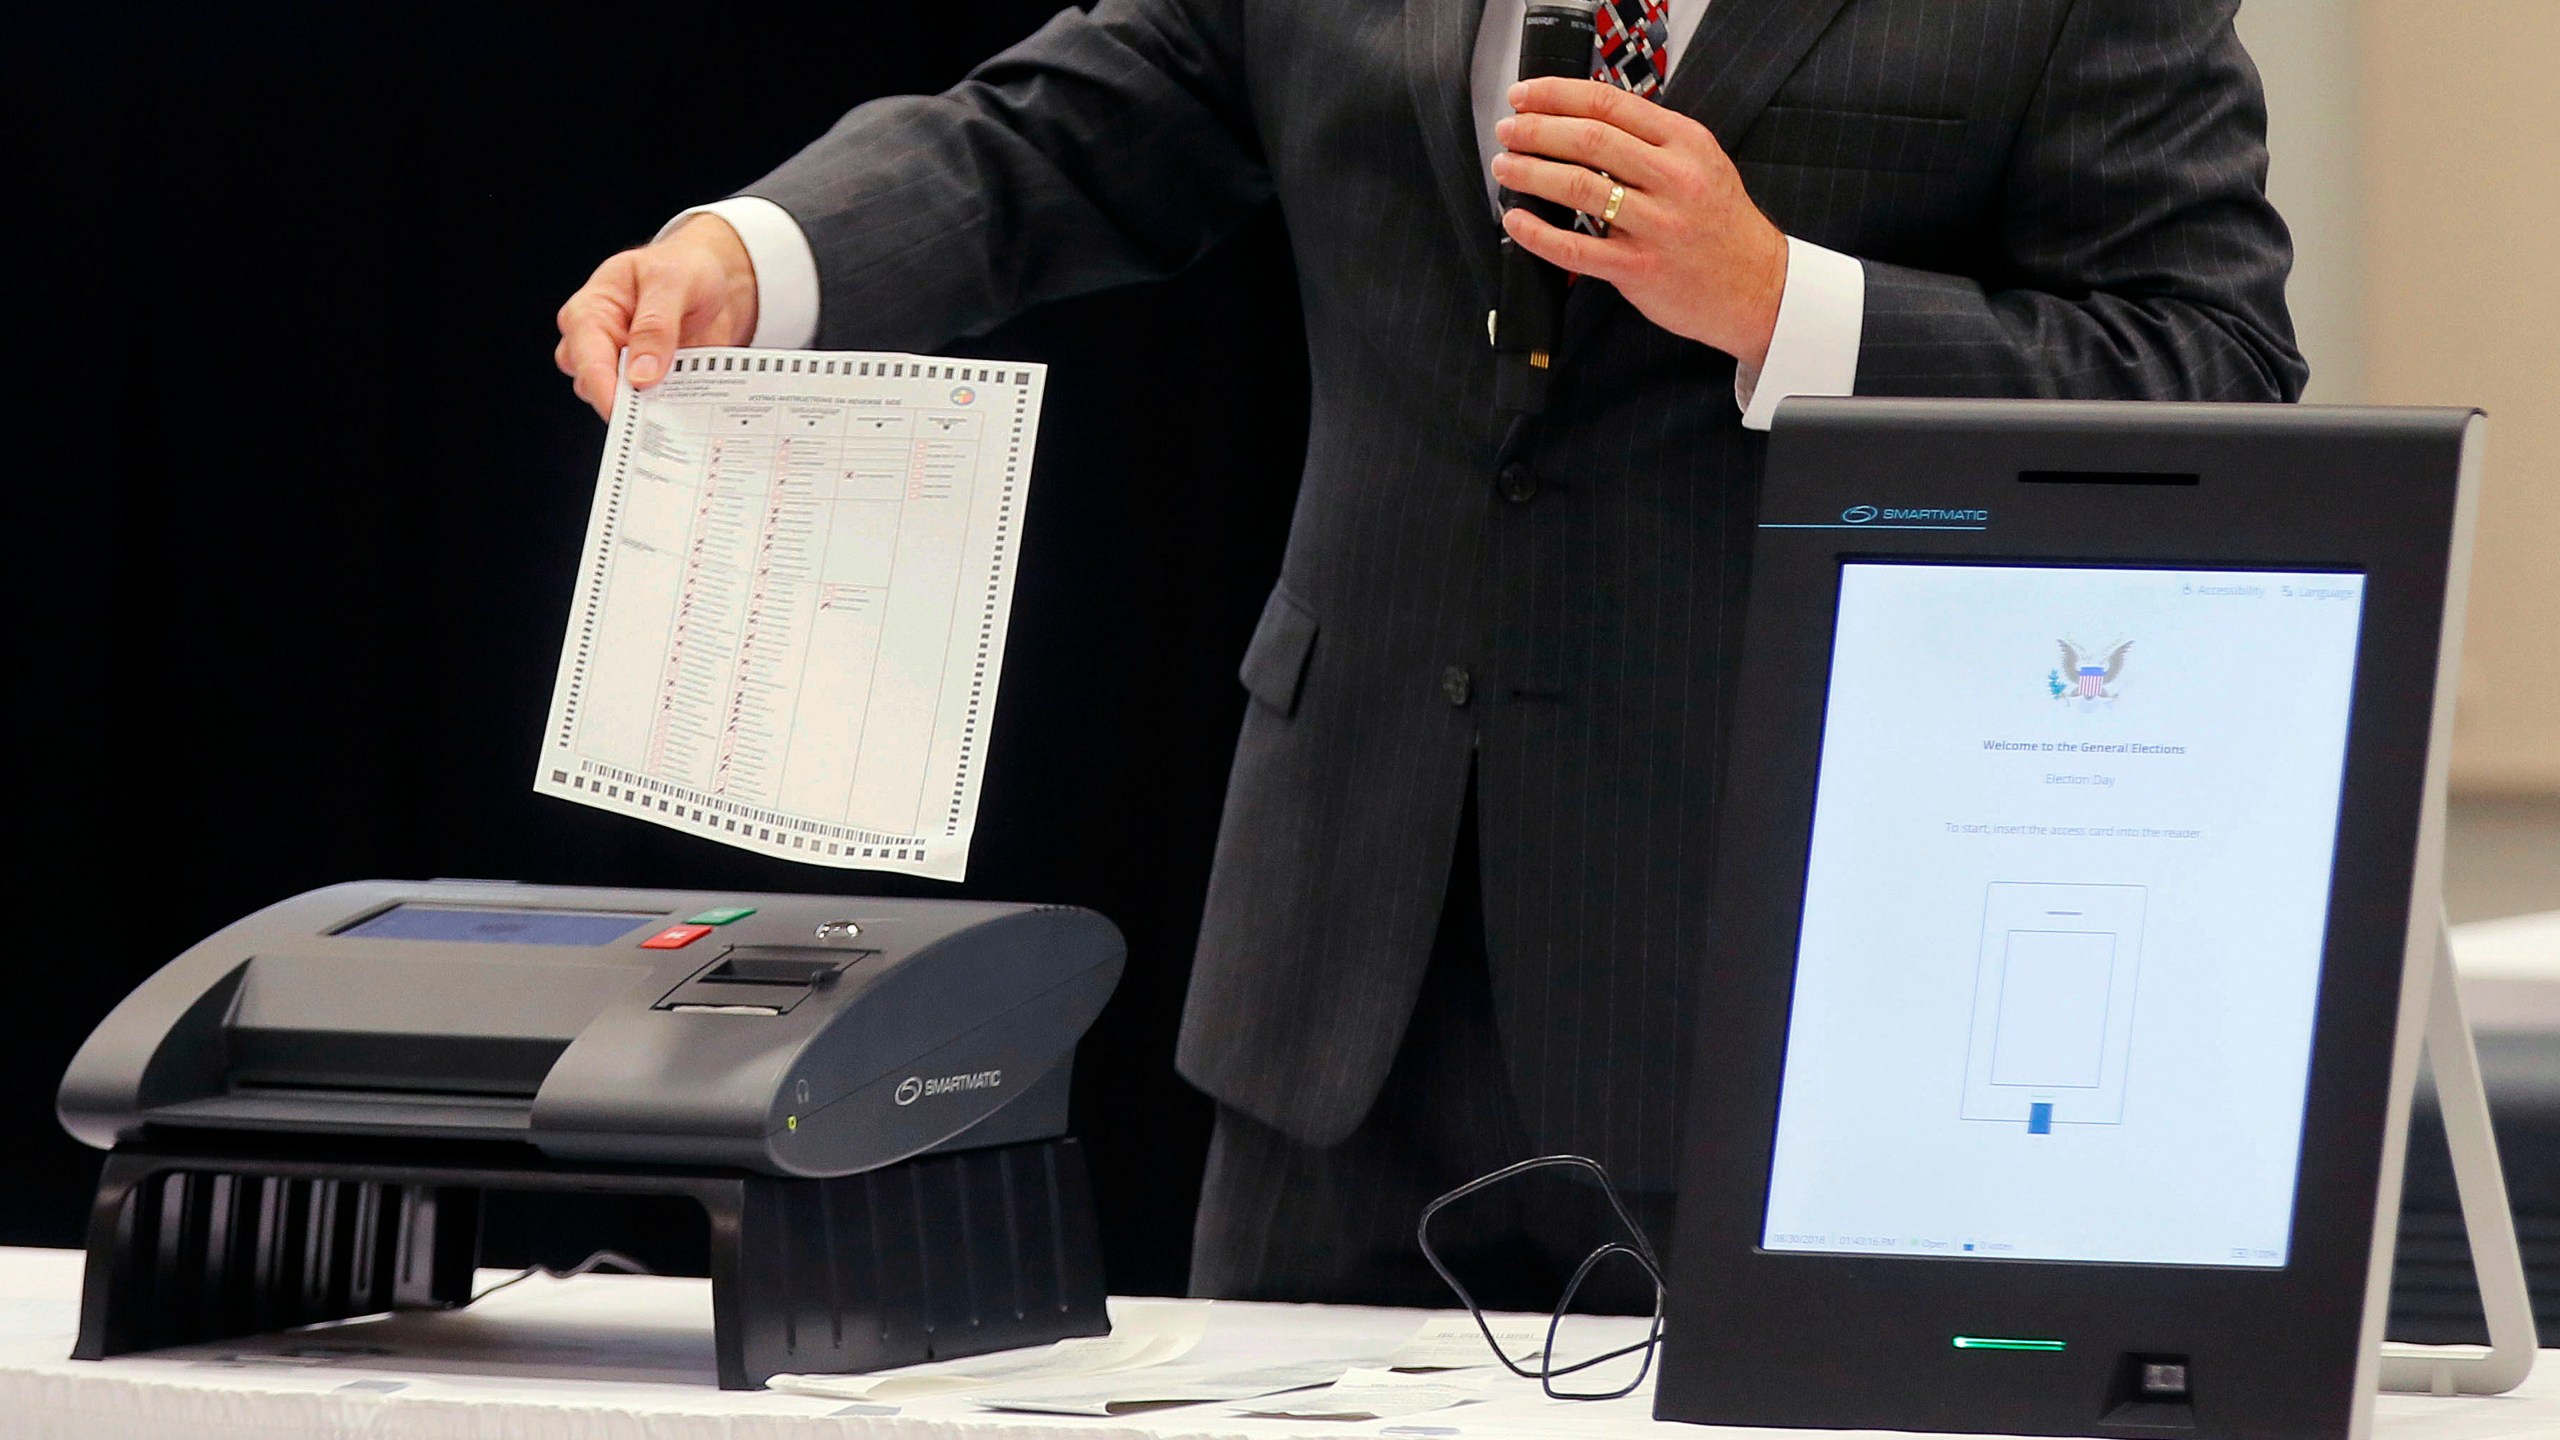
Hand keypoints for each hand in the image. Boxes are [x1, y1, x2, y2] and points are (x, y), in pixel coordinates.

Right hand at [553, 215, 760, 418]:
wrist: (715, 279)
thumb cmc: (682, 268)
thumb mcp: (672, 283)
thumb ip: (656, 325)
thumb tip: (640, 375)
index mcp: (591, 310)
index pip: (586, 356)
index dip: (604, 388)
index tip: (627, 413)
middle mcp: (598, 342)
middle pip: (594, 387)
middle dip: (626, 403)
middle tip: (660, 411)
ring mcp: (621, 366)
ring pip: (619, 404)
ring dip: (651, 408)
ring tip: (683, 397)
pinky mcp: (646, 383)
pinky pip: (650, 409)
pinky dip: (668, 410)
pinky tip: (689, 402)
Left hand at [1491, 78, 1787, 368]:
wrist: (1757, 287)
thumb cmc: (1720, 225)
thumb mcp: (1702, 163)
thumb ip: (1652, 140)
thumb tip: (1583, 120)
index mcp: (1686, 143)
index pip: (1610, 103)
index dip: (1557, 95)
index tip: (1525, 96)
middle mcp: (1673, 178)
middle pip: (1589, 139)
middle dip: (1536, 130)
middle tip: (1508, 131)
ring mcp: (1656, 225)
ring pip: (1578, 187)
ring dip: (1530, 173)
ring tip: (1506, 168)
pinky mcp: (1638, 269)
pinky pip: (1574, 248)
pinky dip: (1536, 233)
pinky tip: (1516, 222)